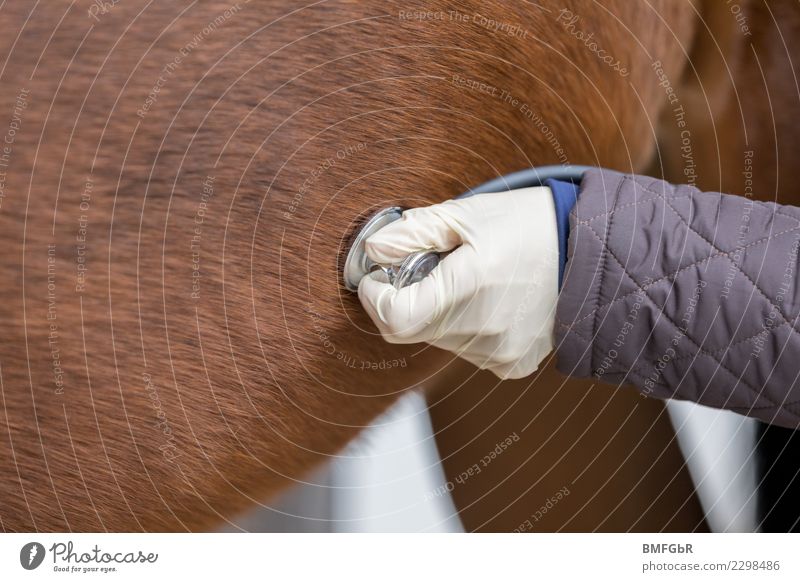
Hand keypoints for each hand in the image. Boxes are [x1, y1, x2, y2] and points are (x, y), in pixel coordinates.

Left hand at [357, 187, 559, 378]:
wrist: (589, 251)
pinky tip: (488, 301)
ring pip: (438, 340)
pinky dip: (464, 327)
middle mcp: (482, 331)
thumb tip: (374, 250)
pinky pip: (467, 350)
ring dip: (437, 312)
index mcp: (468, 289)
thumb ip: (413, 233)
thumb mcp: (467, 214)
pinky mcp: (512, 364)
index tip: (378, 277)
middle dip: (407, 298)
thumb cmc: (530, 226)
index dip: (376, 298)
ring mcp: (498, 353)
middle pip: (412, 330)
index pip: (395, 319)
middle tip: (430, 267)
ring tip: (468, 281)